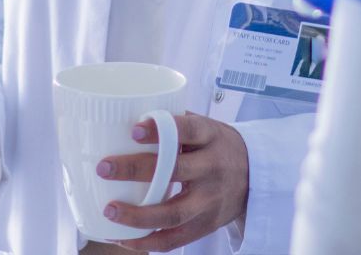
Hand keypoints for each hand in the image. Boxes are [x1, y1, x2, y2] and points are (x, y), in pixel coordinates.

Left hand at [99, 112, 248, 251]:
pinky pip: (176, 239)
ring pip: (174, 213)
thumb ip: (174, 124)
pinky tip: (124, 239)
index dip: (161, 131)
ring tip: (110, 210)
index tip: (134, 130)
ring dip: (138, 215)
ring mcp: (211, 201)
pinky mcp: (207, 225)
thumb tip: (124, 117)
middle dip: (136, 170)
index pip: (188, 130)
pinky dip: (148, 242)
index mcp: (211, 137)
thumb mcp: (206, 127)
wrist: (256, 175)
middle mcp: (213, 169)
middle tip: (104, 168)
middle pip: (175, 172)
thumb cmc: (218, 146)